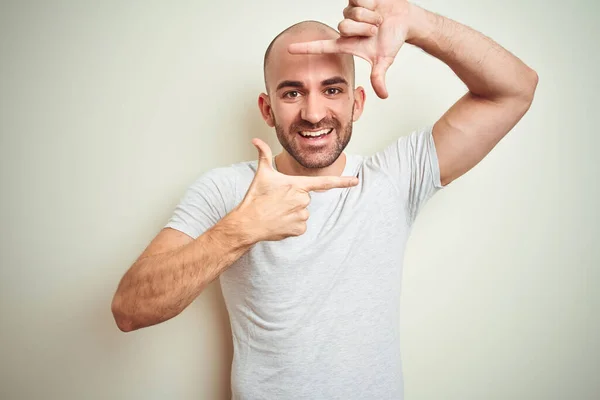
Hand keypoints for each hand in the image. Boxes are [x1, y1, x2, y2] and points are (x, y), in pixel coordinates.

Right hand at [236, 139, 358, 241]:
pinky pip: (301, 226)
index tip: (355, 181)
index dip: (342, 181)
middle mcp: (303, 199)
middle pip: (306, 198)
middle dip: (294, 200)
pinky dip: (291, 226)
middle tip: (278, 201)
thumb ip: (263, 155)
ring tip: (277, 212)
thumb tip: (255, 140)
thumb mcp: (261, 174)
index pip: (324, 182)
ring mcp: (302, 215)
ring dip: (292, 213)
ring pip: (303, 212)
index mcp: (297, 185)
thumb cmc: (255, 198)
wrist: (248, 222)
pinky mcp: (299, 229)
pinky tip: (280, 223)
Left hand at [288, 0, 410, 98]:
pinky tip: (376, 6)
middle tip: (375, 30)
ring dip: (369, 17)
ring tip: (378, 19)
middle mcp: (345, 28)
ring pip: (352, 13)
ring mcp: (350, 13)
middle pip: (344, 26)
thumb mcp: (384, 59)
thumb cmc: (392, 39)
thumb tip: (383, 95)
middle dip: (364, 28)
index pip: (322, 47)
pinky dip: (371, 4)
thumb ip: (379, 76)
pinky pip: (358, 0)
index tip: (289, 49)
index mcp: (346, 43)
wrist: (404, 19)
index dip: (305, 48)